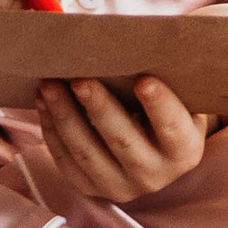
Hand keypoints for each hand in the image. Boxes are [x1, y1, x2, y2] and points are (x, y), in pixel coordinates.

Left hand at [34, 72, 211, 206]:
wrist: (149, 142)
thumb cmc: (163, 102)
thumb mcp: (176, 93)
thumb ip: (165, 74)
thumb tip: (136, 40)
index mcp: (184, 151)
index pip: (172, 128)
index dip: (159, 105)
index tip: (144, 79)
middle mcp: (155, 176)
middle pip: (123, 141)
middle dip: (99, 107)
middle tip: (80, 77)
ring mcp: (120, 187)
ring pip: (87, 153)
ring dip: (65, 116)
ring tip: (49, 84)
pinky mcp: (90, 187)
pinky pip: (66, 160)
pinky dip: (52, 129)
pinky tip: (43, 101)